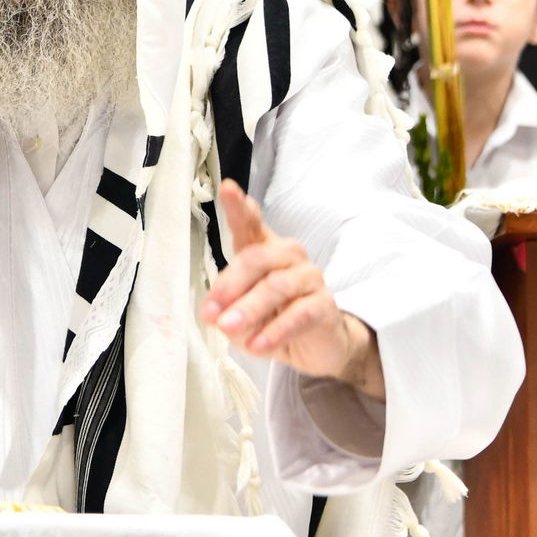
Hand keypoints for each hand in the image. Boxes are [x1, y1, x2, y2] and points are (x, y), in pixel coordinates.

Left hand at [199, 180, 383, 395]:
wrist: (316, 347)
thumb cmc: (274, 319)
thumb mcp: (241, 312)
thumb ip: (228, 306)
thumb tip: (214, 313)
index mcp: (264, 250)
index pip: (251, 224)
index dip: (239, 207)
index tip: (228, 189)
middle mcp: (288, 256)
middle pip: (257, 258)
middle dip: (230, 285)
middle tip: (211, 314)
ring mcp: (309, 278)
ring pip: (277, 286)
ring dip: (250, 309)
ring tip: (229, 329)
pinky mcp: (324, 305)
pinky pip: (300, 314)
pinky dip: (276, 330)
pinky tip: (260, 346)